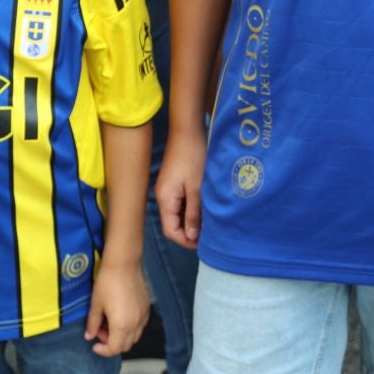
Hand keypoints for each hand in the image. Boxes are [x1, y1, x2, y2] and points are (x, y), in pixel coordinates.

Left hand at [85, 258, 149, 356]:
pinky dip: (130, 328)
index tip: (94, 345)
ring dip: (122, 336)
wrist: (124, 263)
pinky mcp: (146, 308)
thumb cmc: (108, 282)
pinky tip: (121, 316)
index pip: (114, 349)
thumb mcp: (96, 304)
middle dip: (112, 343)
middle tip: (100, 331)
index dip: (103, 351)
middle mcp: (135, 324)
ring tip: (110, 322)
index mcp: (121, 325)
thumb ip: (93, 323)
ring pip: (134, 337)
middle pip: (126, 346)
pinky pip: (140, 326)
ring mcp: (143, 316)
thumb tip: (89, 336)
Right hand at [154, 134, 204, 248]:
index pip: (171, 230)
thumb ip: (194, 212)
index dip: (186, 240)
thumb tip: (192, 236)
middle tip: (210, 235)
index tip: (203, 243)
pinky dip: (191, 208)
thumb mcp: (197, 187)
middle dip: (190, 232)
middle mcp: (163, 196)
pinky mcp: (174, 181)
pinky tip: (205, 208)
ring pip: (178, 213)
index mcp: (165, 199)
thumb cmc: (193, 157)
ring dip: (192, 220)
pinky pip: (181, 202)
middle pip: (173, 223)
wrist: (187, 130)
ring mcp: (167, 188)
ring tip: (210, 223)